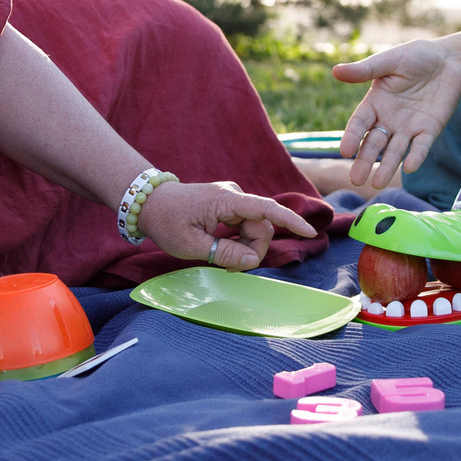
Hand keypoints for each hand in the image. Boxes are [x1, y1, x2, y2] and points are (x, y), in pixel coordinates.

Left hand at [139, 180, 315, 270]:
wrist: (150, 203)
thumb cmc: (167, 222)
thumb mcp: (191, 245)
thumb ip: (224, 253)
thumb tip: (253, 259)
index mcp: (226, 200)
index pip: (266, 209)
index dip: (290, 221)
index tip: (310, 232)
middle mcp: (234, 195)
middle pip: (262, 226)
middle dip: (253, 249)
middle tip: (229, 266)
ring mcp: (233, 199)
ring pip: (256, 228)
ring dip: (246, 247)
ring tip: (221, 258)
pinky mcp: (230, 205)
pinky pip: (246, 225)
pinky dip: (240, 240)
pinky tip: (224, 249)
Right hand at [331, 38, 460, 188]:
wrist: (449, 61)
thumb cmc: (415, 57)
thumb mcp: (390, 60)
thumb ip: (365, 69)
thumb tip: (336, 70)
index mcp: (375, 103)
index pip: (359, 123)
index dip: (352, 136)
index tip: (345, 151)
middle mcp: (388, 119)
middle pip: (374, 143)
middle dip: (365, 160)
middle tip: (356, 179)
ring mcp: (409, 127)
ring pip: (395, 150)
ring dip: (387, 166)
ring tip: (377, 184)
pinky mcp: (429, 130)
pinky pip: (421, 146)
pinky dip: (416, 156)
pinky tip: (410, 167)